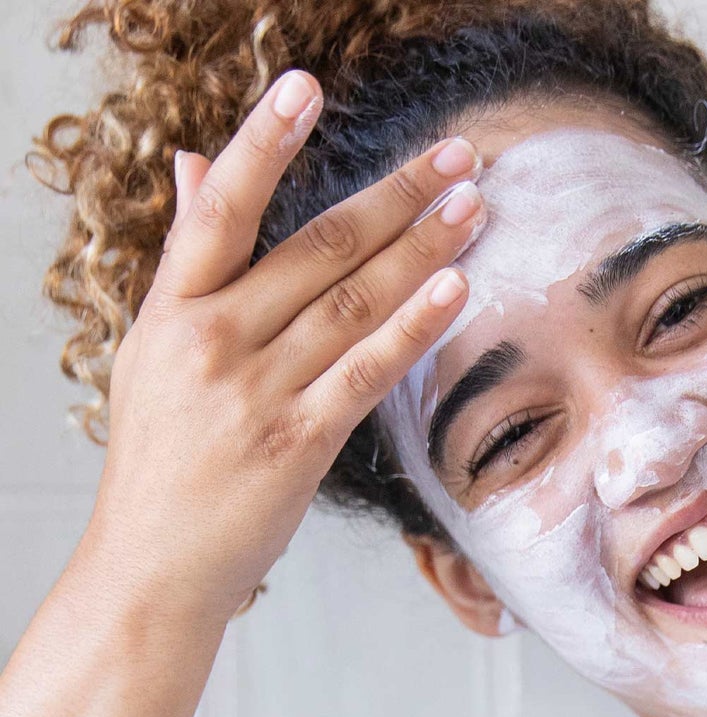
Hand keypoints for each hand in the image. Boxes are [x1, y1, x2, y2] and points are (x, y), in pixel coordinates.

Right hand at [82, 68, 484, 627]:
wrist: (156, 563)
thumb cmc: (162, 456)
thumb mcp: (154, 350)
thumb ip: (189, 259)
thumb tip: (197, 163)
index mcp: (173, 309)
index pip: (221, 207)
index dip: (263, 141)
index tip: (308, 87)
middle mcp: (215, 340)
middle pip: (318, 247)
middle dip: (397, 195)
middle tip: (458, 155)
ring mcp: (258, 392)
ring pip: (354, 301)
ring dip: (422, 247)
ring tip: (474, 204)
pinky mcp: (299, 442)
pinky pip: (367, 371)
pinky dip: (413, 324)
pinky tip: (454, 284)